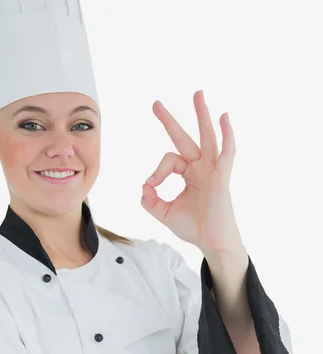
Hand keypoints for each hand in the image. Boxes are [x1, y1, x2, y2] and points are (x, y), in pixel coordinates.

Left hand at [141, 90, 244, 257]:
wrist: (212, 243)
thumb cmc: (194, 228)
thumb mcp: (165, 213)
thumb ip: (150, 200)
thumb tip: (144, 186)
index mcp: (188, 174)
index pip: (169, 160)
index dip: (157, 171)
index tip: (151, 186)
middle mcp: (200, 168)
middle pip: (184, 138)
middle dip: (169, 121)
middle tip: (155, 103)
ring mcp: (212, 170)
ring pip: (206, 137)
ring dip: (202, 115)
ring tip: (197, 94)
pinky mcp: (222, 177)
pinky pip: (226, 152)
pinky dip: (227, 135)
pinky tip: (224, 117)